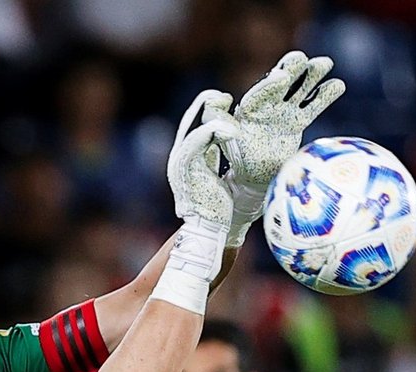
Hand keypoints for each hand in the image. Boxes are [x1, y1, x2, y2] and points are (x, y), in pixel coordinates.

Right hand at [167, 90, 237, 230]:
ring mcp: (180, 162)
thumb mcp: (221, 179)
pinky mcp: (185, 167)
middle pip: (190, 120)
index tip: (228, 102)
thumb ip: (220, 161)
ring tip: (229, 106)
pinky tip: (231, 130)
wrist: (210, 232)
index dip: (209, 111)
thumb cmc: (222, 212)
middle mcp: (180, 158)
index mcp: (189, 160)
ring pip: (193, 127)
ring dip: (212, 114)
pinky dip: (213, 131)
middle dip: (206, 103)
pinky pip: (197, 140)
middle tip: (226, 95)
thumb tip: (235, 148)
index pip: (195, 126)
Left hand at [223, 50, 346, 244]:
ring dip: (312, 76)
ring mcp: (284, 112)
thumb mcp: (221, 137)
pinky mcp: (297, 122)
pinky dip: (324, 96)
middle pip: (281, 84)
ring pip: (299, 90)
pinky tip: (338, 84)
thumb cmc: (237, 156)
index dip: (270, 85)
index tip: (281, 77)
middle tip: (300, 57)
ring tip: (325, 62)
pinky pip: (313, 107)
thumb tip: (222, 98)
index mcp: (249, 108)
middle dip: (291, 70)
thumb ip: (216, 118)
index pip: (261, 94)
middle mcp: (268, 105)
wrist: (254, 176)